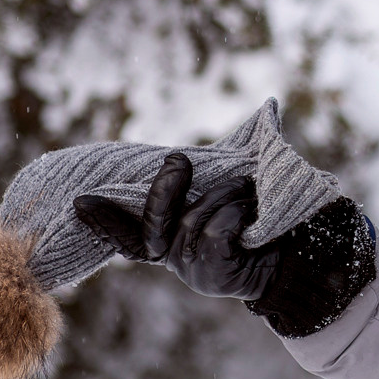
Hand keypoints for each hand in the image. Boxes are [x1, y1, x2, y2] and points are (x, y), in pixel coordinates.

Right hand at [74, 153, 377, 333]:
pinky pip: (216, 231)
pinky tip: (253, 218)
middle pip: (154, 223)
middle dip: (165, 189)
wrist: (298, 260)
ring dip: (227, 198)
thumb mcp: (244, 187)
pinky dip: (237, 216)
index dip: (104, 219)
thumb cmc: (266, 222)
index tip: (79, 202)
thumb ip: (240, 153)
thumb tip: (271, 104)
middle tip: (180, 160)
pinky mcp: (214, 274)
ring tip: (251, 192)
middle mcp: (175, 255)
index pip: (128, 230)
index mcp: (171, 238)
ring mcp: (192, 269)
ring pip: (194, 219)